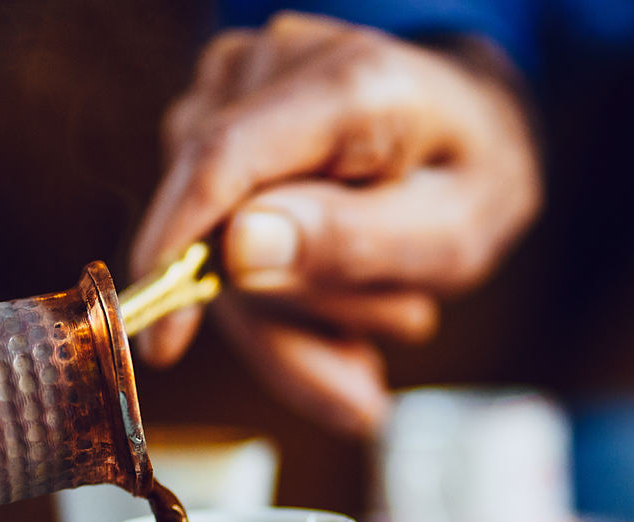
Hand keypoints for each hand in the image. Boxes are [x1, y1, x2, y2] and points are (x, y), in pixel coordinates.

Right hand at [129, 12, 540, 434]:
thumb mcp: (452, 234)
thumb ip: (350, 241)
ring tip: (387, 312)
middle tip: (390, 342)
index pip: (224, 157)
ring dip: (294, 314)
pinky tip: (344, 315)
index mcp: (350, 84)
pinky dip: (278, 301)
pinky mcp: (218, 126)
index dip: (179, 251)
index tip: (161, 342)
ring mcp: (237, 90)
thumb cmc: (470, 180)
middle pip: (219, 219)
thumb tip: (236, 249)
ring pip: (216, 242)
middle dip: (294, 309)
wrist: (473, 132)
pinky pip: (220, 238)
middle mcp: (276, 67)